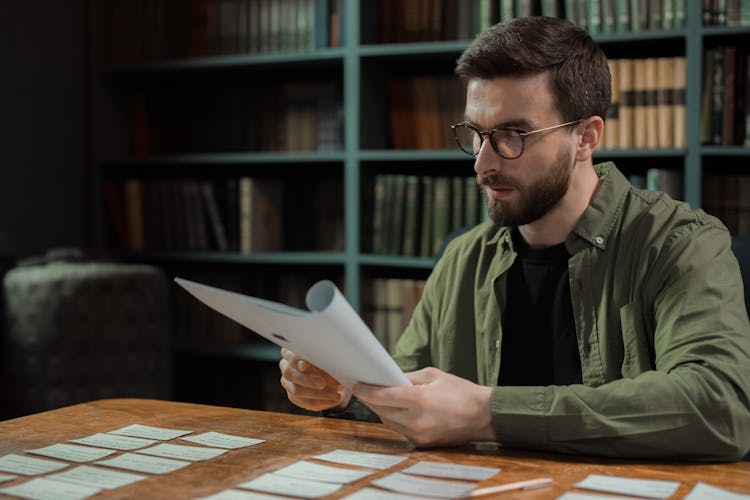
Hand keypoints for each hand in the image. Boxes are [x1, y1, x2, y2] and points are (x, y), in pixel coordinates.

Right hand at [279, 348, 350, 410]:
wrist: (332, 375)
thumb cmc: (328, 360)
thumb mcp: (328, 357)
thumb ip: (324, 358)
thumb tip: (332, 362)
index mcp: (291, 351)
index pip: (288, 354)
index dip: (296, 359)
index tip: (305, 365)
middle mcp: (286, 366)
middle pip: (289, 373)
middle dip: (307, 380)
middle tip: (322, 384)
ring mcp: (288, 382)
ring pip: (297, 390)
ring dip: (318, 394)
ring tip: (336, 395)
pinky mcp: (294, 396)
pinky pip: (305, 402)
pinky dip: (322, 402)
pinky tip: (334, 400)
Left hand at [353, 367, 494, 446]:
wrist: (484, 416)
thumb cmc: (461, 392)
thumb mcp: (434, 375)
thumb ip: (408, 377)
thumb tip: (389, 378)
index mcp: (419, 400)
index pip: (382, 396)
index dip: (365, 390)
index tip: (357, 384)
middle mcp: (416, 421)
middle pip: (381, 411)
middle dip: (371, 399)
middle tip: (365, 387)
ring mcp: (418, 435)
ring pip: (388, 422)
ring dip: (382, 410)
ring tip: (379, 397)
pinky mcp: (422, 443)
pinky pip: (400, 430)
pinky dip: (395, 419)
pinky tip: (396, 409)